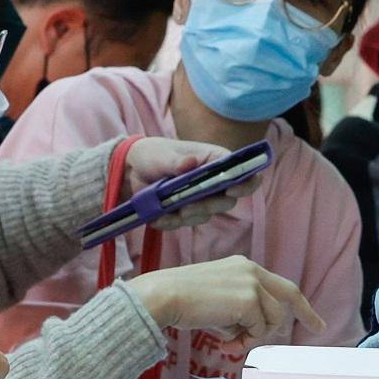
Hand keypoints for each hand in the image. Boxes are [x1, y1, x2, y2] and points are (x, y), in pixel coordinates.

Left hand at [117, 137, 264, 231]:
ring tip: (165, 210)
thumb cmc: (154, 154)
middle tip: (187, 208)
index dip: (245, 183)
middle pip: (227, 201)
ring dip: (186, 215)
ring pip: (205, 215)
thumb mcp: (162, 155)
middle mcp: (214, 181)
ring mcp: (201, 199)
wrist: (133, 170)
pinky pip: (184, 223)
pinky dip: (170, 222)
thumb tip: (190, 163)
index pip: (243, 172)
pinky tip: (156, 218)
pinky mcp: (187, 213)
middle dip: (208, 206)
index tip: (231, 190)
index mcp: (216, 160)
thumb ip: (176, 161)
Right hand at [125, 257, 325, 343]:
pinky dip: (245, 340)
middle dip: (294, 319)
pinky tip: (224, 340)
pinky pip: (259, 329)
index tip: (316, 322)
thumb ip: (238, 311)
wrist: (163, 296)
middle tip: (306, 332)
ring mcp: (251, 284)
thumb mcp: (216, 301)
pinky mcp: (248, 300)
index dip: (301, 305)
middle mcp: (251, 271)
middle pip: (286, 299)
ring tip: (229, 341)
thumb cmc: (180, 301)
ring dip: (254, 336)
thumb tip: (250, 334)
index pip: (281, 286)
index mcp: (243, 266)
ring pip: (273, 319)